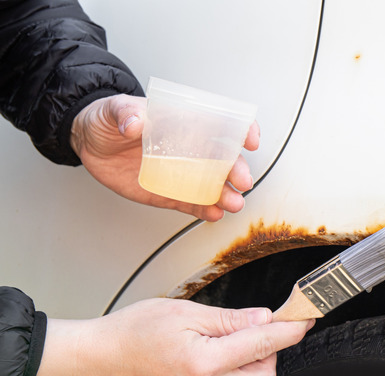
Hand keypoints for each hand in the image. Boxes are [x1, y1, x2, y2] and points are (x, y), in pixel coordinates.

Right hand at [29, 299, 313, 375]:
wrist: (98, 358)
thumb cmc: (134, 331)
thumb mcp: (186, 312)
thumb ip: (232, 319)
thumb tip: (265, 318)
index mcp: (203, 363)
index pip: (262, 346)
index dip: (288, 330)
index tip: (303, 319)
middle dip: (270, 351)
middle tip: (260, 328)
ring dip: (253, 365)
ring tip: (233, 341)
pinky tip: (221, 357)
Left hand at [70, 94, 260, 221]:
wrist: (90, 143)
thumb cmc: (108, 119)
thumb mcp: (115, 108)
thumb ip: (127, 113)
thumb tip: (135, 123)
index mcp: (184, 122)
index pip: (221, 123)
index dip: (241, 130)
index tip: (250, 140)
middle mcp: (189, 148)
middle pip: (223, 159)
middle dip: (237, 170)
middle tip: (242, 181)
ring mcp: (181, 172)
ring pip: (212, 185)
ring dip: (226, 195)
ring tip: (233, 204)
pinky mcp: (169, 193)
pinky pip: (192, 203)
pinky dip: (205, 210)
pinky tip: (215, 214)